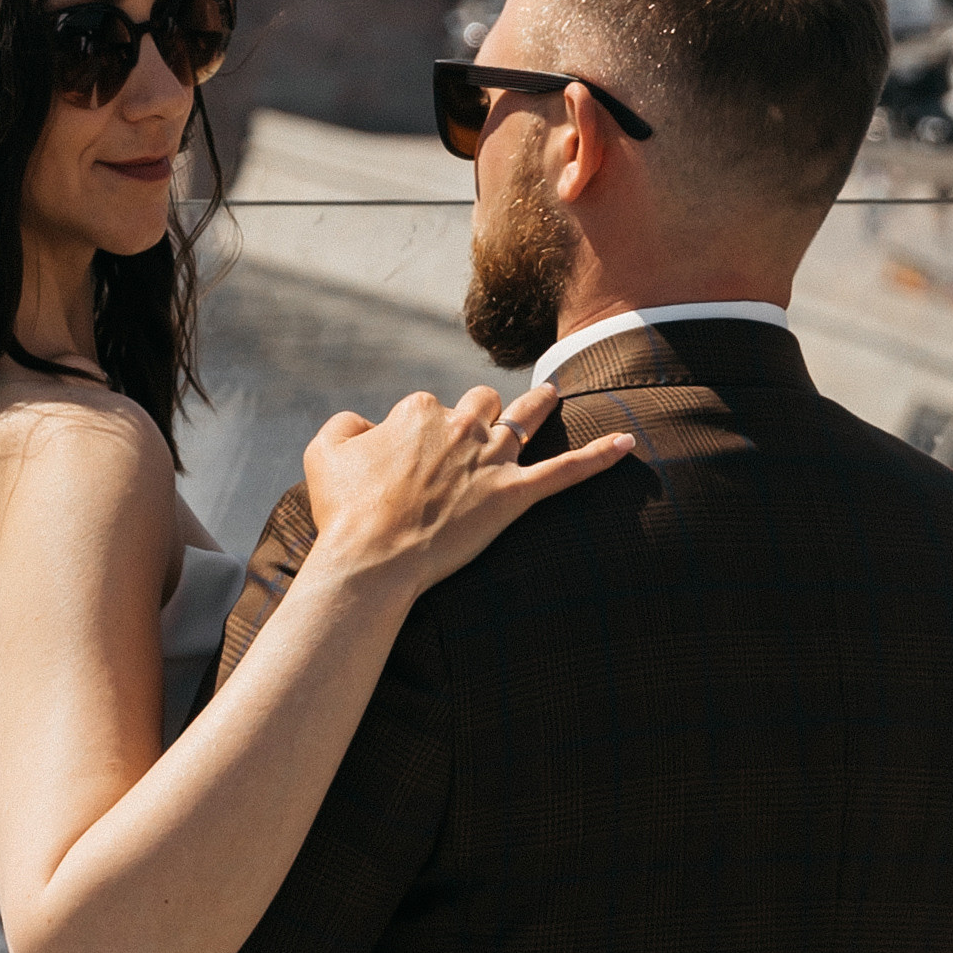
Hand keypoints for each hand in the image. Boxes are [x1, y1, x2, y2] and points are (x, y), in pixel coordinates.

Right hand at [300, 382, 634, 601]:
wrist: (374, 559)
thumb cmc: (344, 511)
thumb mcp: (324, 453)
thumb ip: (346, 426)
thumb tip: (367, 424)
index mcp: (418, 411)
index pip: (427, 408)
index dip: (417, 435)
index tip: (404, 468)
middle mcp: (461, 427)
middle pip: (478, 405)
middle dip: (476, 415)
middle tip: (468, 441)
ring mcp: (492, 460)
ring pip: (521, 420)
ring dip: (537, 405)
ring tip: (551, 393)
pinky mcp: (515, 496)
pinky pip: (566, 472)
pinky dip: (599, 458)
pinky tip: (628, 443)